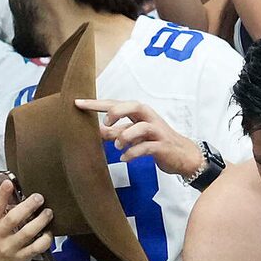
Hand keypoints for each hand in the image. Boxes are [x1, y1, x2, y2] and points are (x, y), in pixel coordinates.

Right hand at [0, 176, 52, 260]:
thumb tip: (15, 197)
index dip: (2, 195)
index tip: (9, 183)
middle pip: (13, 218)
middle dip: (28, 205)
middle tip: (39, 198)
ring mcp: (8, 249)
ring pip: (28, 231)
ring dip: (41, 220)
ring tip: (48, 212)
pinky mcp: (20, 259)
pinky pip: (37, 246)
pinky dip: (46, 238)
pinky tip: (49, 233)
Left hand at [78, 97, 201, 178]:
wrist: (183, 156)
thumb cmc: (156, 142)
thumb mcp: (134, 136)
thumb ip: (116, 132)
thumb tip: (96, 132)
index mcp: (139, 113)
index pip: (115, 103)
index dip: (96, 103)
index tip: (77, 103)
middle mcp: (149, 118)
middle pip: (133, 106)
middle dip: (116, 112)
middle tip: (106, 124)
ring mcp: (157, 131)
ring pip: (141, 127)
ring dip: (125, 137)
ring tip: (117, 147)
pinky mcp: (162, 146)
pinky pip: (146, 147)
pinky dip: (133, 153)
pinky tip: (125, 158)